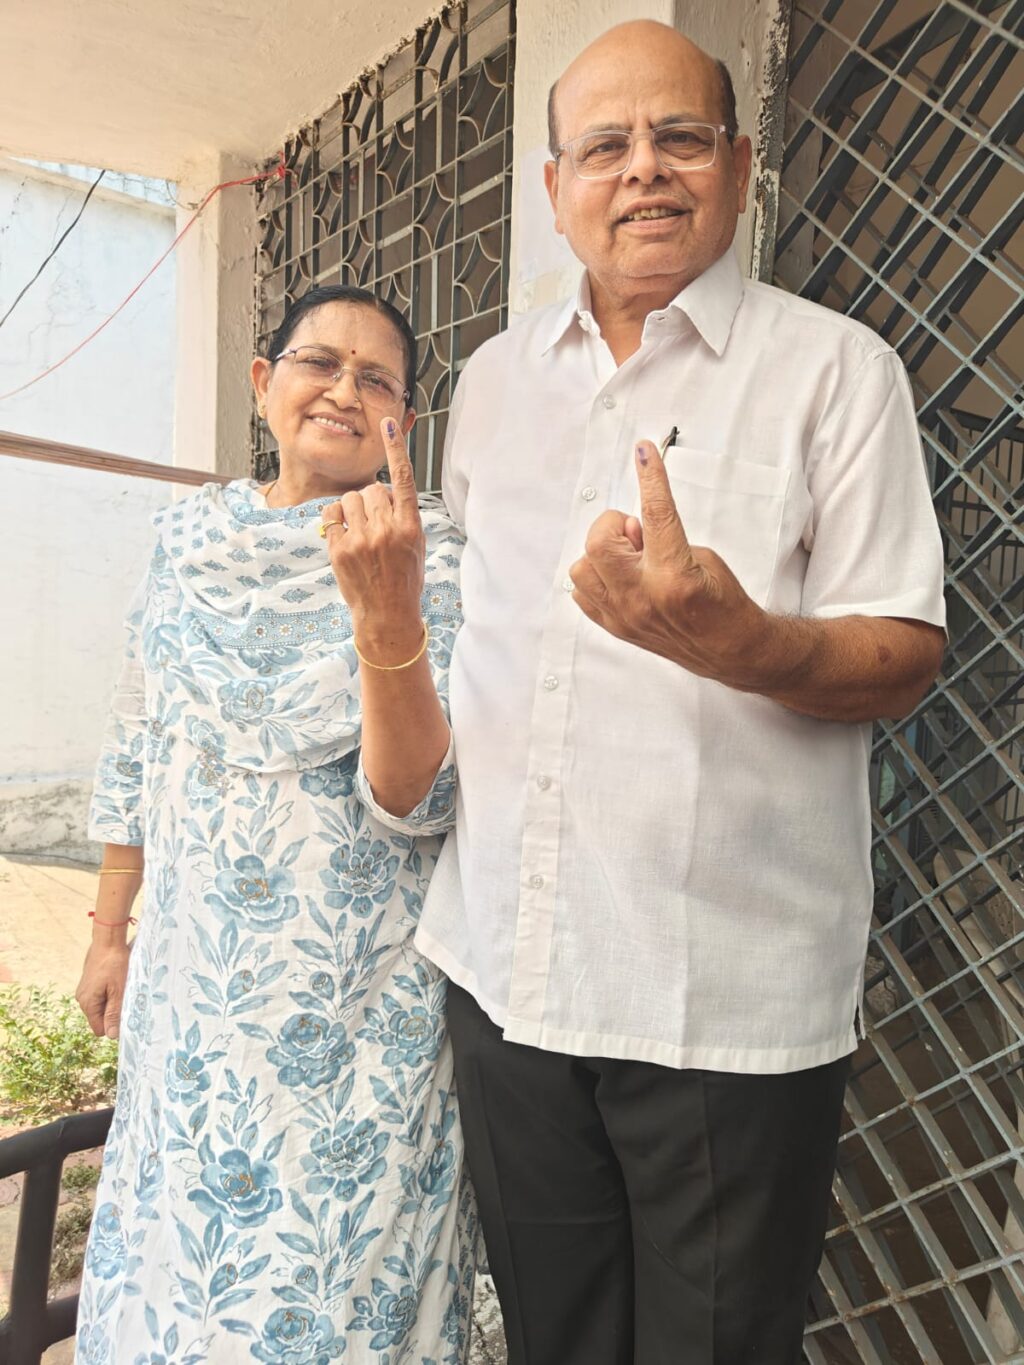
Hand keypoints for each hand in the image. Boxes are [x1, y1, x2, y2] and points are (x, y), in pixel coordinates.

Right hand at [76, 940, 131, 1039]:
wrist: (108, 939)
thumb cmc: (116, 963)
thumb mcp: (119, 991)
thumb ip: (114, 1013)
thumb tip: (111, 1036)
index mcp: (87, 1003)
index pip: (99, 1029)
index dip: (113, 1024)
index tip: (125, 1012)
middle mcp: (82, 998)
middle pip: (100, 1017)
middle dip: (113, 1011)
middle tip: (125, 996)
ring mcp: (84, 989)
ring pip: (101, 1006)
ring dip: (113, 1000)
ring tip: (121, 986)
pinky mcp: (89, 982)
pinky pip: (100, 995)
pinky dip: (110, 991)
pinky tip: (117, 979)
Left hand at [324, 418, 425, 658]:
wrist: (387, 615)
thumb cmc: (404, 580)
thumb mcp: (415, 546)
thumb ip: (402, 516)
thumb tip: (383, 492)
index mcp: (410, 527)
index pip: (403, 480)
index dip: (396, 449)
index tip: (389, 424)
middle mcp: (387, 530)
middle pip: (372, 489)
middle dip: (371, 502)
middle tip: (376, 526)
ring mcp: (362, 540)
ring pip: (351, 499)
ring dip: (354, 510)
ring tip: (362, 534)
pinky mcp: (340, 549)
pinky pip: (332, 515)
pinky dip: (336, 520)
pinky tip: (345, 536)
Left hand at [568, 440, 771, 688]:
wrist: (730, 648)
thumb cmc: (722, 601)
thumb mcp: (703, 557)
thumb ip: (662, 539)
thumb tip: (629, 529)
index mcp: (673, 575)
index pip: (655, 513)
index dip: (650, 477)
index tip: (644, 452)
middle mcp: (643, 597)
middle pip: (598, 542)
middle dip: (613, 526)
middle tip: (636, 533)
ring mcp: (625, 615)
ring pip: (582, 568)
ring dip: (602, 554)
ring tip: (631, 559)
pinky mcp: (616, 627)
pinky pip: (582, 593)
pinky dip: (595, 576)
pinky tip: (621, 576)